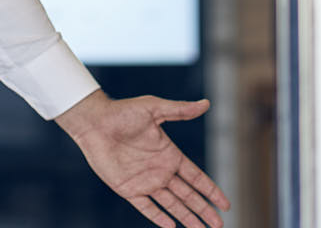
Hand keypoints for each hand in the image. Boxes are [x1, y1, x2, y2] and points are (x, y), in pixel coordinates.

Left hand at [56, 89, 229, 227]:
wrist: (95, 122)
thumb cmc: (123, 112)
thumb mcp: (154, 108)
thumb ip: (180, 111)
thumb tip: (206, 104)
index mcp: (170, 154)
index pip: (196, 177)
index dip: (210, 191)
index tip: (225, 204)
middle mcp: (160, 170)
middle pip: (188, 195)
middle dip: (203, 210)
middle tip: (219, 225)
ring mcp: (145, 181)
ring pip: (171, 205)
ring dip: (187, 218)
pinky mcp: (129, 189)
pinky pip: (147, 208)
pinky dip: (159, 218)